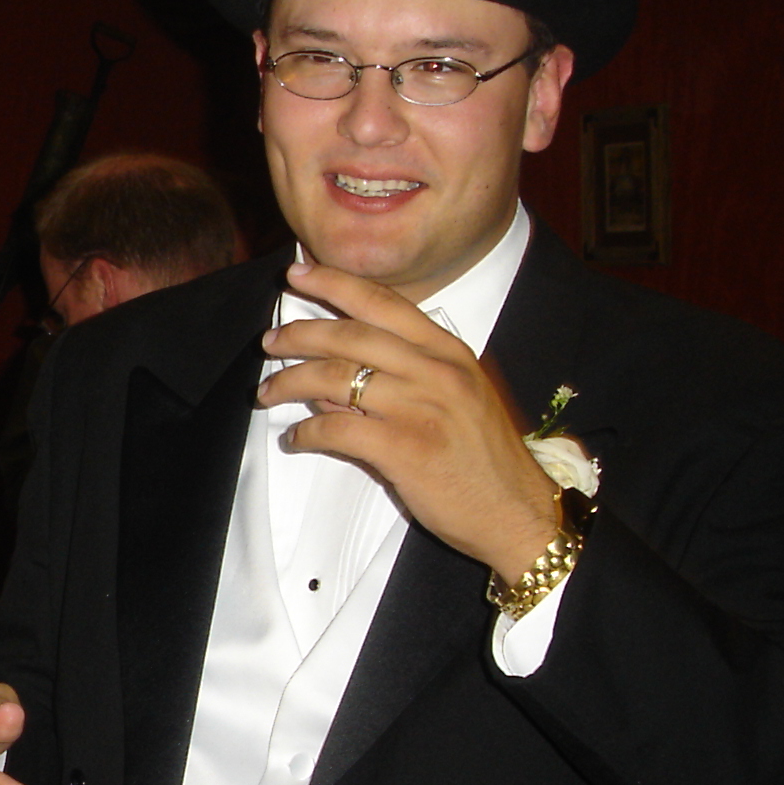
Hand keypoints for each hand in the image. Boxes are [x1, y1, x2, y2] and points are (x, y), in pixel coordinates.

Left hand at [256, 261, 561, 582]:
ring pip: (335, 378)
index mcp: (449, 352)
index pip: (384, 303)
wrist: (516, 512)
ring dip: (290, 382)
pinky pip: (337, 428)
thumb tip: (339, 382)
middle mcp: (436, 371)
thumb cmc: (484, 460)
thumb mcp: (457, 401)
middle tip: (269, 341)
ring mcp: (420, 408)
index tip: (298, 273)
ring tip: (266, 392)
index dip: (335, 284)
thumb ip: (404, 381)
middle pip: (351, 335)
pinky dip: (307, 431)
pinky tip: (296, 439)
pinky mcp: (405, 449)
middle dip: (300, 334)